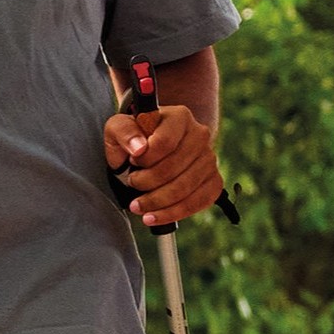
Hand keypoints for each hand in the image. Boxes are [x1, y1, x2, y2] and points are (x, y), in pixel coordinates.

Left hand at [105, 100, 225, 228]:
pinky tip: (154, 216)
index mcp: (179, 117)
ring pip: (185, 188)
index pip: (164, 143)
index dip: (144, 159)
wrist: (152, 153)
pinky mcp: (214, 181)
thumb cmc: (134, 139)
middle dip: (147, 183)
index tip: (132, 162)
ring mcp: (210, 159)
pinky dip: (173, 213)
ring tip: (137, 206)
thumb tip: (139, 148)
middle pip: (174, 168)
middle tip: (131, 184)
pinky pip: (199, 202)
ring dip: (157, 202)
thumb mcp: (118, 129)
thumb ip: (123, 131)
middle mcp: (200, 135)